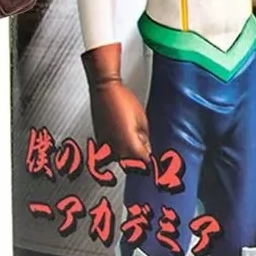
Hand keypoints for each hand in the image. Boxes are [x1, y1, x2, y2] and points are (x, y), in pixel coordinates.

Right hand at [82, 43, 150, 160]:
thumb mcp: (143, 121)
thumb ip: (145, 139)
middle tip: (146, 153)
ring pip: (120, 161)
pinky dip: (116, 151)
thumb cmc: (122, 100)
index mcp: (130, 147)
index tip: (156, 164)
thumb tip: (147, 149)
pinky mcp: (99, 141)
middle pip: (132, 166)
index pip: (144, 164)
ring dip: (128, 157)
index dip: (152, 163)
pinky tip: (121, 141)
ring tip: (132, 145)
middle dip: (140, 161)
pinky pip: (109, 153)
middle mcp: (116, 150)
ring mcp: (105, 147)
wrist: (104, 90)